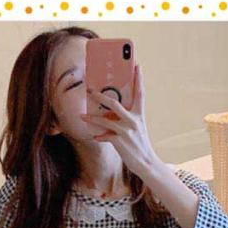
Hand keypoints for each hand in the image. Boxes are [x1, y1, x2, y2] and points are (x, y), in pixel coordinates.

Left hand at [79, 63, 160, 178]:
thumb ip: (126, 118)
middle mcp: (133, 120)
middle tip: (90, 89)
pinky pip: (105, 136)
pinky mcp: (120, 141)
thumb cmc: (139, 144)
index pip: (140, 93)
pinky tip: (94, 136)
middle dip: (100, 96)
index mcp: (139, 115)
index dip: (139, 79)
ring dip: (91, 118)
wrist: (146, 163)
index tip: (137, 65)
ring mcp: (126, 131)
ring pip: (105, 120)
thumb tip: (108, 113)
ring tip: (82, 115)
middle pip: (115, 103)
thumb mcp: (136, 128)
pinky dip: (99, 136)